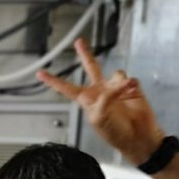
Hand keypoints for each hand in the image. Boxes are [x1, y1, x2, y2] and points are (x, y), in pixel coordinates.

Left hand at [38, 38, 164, 165]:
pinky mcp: (132, 88)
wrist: (138, 137)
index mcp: (87, 100)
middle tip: (78, 42)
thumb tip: (118, 84)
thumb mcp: (100, 118)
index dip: (53, 81)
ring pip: (115, 74)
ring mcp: (116, 88)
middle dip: (85, 54)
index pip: (66, 88)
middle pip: (90, 68)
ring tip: (125, 91)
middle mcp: (100, 91)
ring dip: (119, 82)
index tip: (40, 73)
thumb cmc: (115, 132)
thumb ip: (104, 98)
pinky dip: (131, 84)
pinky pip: (130, 79)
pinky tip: (132, 91)